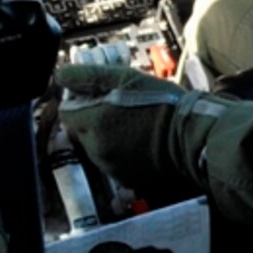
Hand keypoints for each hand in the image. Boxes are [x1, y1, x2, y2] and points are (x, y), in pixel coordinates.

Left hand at [55, 63, 208, 202]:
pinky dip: (120, 152)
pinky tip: (139, 140)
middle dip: (93, 119)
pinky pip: (112, 162)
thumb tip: (61, 75)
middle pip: (80, 131)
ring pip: (95, 147)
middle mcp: (96, 148)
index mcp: (93, 123)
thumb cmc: (163, 104)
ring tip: (133, 124)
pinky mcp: (125, 178)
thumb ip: (88, 76)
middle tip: (119, 108)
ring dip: (106, 135)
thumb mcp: (126, 78)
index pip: (66, 113)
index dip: (80, 101)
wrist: (191, 138)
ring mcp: (110, 166)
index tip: (99, 96)